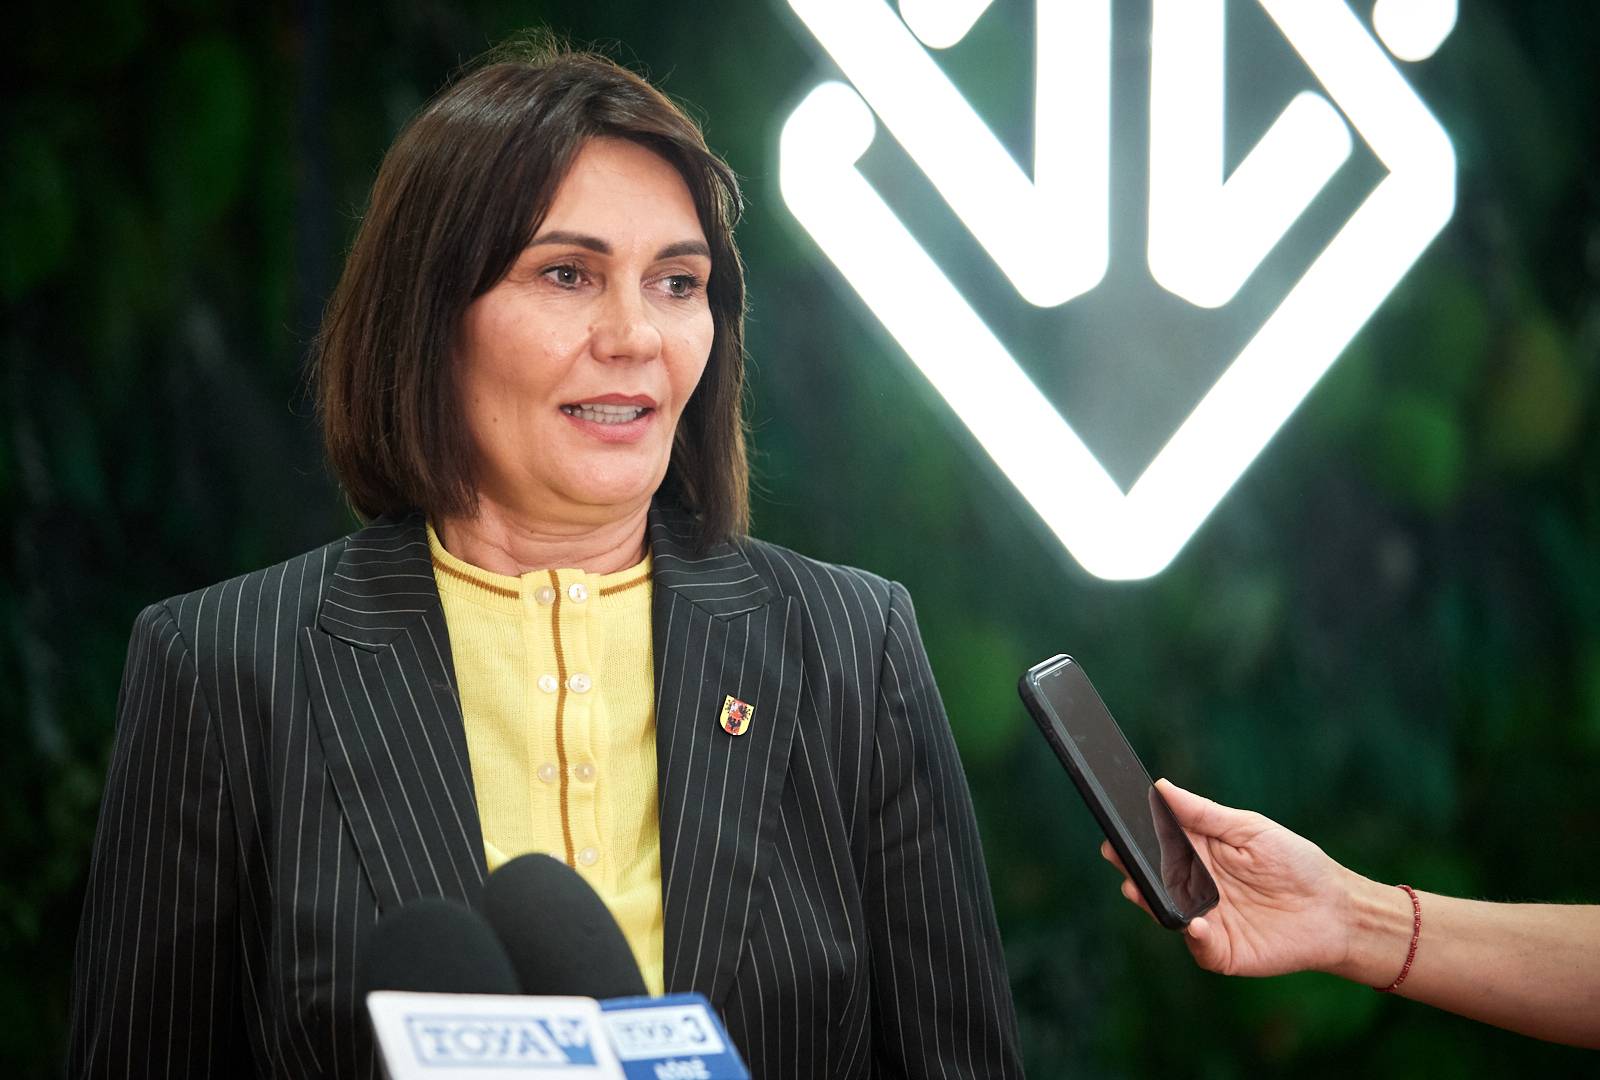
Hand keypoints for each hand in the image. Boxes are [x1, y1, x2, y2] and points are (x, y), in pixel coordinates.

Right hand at [1101, 780, 1356, 977]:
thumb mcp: (1248, 828)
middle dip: (1130, 867)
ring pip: (1165, 912)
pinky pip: (1198, 945)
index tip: (1117, 825)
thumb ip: (1202, 813)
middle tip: (1115, 853)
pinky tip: (1193, 922)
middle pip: (1151, 878)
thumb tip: (1161, 786)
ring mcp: (1204, 920)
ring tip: (1138, 887)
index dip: (1134, 836)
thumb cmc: (1295, 863)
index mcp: (1197, 854)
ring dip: (1150, 901)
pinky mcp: (1221, 950)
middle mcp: (1194, 888)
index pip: (1155, 844)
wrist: (1337, 909)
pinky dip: (1193, 936)